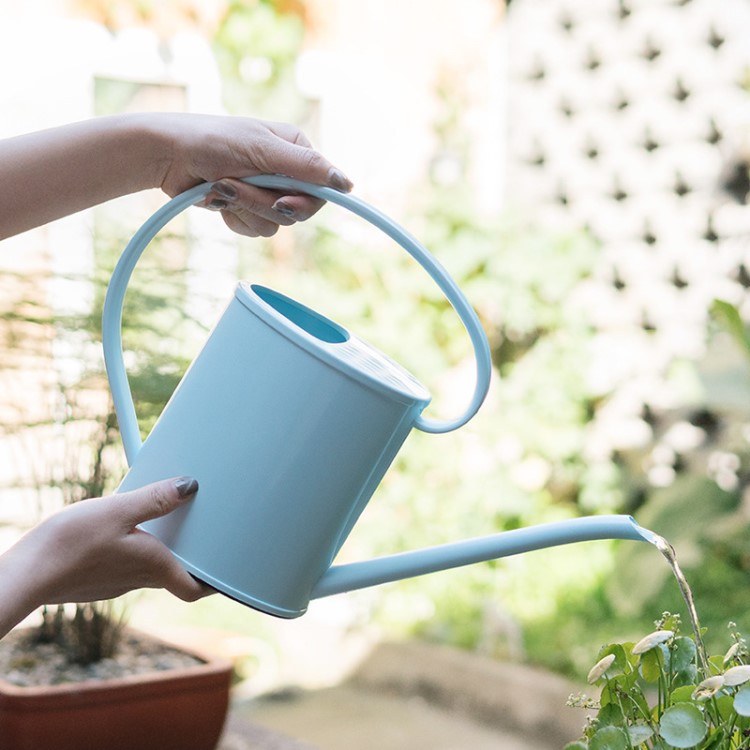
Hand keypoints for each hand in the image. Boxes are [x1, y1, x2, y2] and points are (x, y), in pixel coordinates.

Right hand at [0, 477, 206, 636]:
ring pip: (149, 570)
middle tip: (200, 533)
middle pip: (175, 574)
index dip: (214, 584)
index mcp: (153, 566)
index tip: (229, 572)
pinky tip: (122, 532)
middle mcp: (137, 580)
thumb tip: (191, 486)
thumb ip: (155, 499)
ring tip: (163, 523)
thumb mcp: (117, 511)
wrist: (22, 575)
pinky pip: (124, 567)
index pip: (194, 588)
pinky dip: (134, 552)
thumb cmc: (70, 545)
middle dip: (190, 557)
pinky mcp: (94, 581)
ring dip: (161, 551)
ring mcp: (114, 584)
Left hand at [155, 113, 352, 236]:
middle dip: (263, 203)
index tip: (282, 201)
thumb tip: (346, 183)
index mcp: (295, 151)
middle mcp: (284, 173)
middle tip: (237, 187)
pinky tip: (217, 197)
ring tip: (221, 185)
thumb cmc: (212, 140)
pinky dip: (233, 216)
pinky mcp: (246, 209)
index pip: (321, 189)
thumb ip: (306, 167)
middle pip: (297, 212)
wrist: (168, 156)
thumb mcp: (262, 149)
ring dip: (244, 208)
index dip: (304, 201)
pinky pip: (254, 230)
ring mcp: (265, 193)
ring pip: (274, 225)